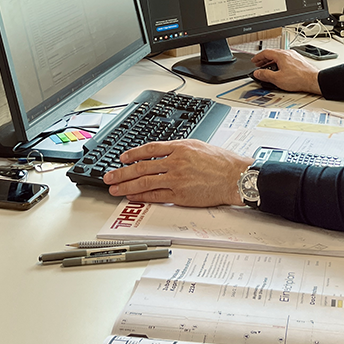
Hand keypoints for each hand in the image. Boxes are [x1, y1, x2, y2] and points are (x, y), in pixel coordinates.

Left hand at [103, 140, 252, 206]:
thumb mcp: (199, 147)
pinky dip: (141, 196)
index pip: (149, 149)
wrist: (235, 177)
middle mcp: (175, 162)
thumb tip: (164, 153)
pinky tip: (132, 196)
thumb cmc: (222, 163)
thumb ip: (180, 149)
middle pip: (141, 166)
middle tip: (109, 175)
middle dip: (122, 172)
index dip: (133, 153)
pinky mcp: (180, 195)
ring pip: (144, 181)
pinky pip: (155, 195)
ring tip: (114, 188)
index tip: (122, 158)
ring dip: (126, 185)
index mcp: (180, 147)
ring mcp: (176, 179)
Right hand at [251, 48, 321, 93]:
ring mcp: (294, 56)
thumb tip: (257, 73)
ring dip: (272, 62)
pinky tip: (280, 70)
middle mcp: (288, 53)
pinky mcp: (298, 61)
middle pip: (273, 53)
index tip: (254, 61)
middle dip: (264, 60)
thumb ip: (265, 75)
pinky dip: (279, 63)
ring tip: (268, 68)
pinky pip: (286, 59)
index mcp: (281, 55)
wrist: (313, 80)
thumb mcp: (277, 79)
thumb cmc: (299, 79)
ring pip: (279, 56)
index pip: (266, 52)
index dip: (258, 57)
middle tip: (259, 65)